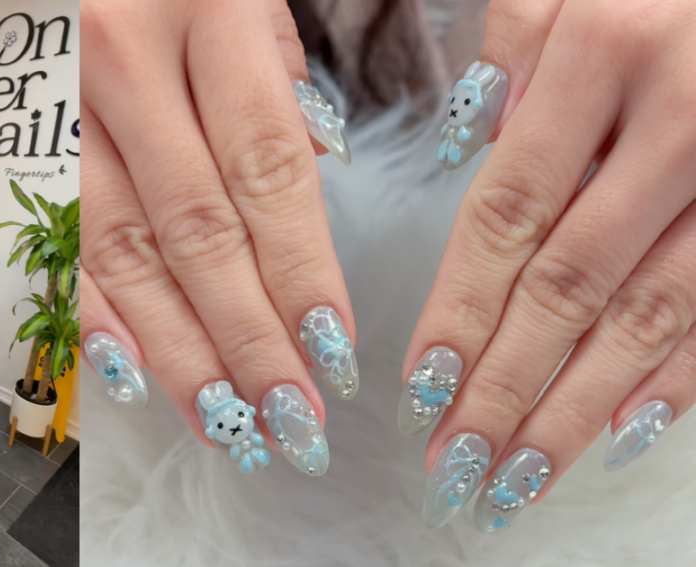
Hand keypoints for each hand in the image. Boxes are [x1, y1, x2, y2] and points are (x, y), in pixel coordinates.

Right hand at [80, 0, 356, 476]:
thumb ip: (280, 82)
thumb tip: (311, 177)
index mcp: (204, 9)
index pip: (266, 170)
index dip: (299, 272)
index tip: (332, 351)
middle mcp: (123, 59)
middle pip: (195, 229)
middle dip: (247, 336)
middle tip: (287, 414)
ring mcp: (64, 103)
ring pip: (125, 249)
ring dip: (177, 348)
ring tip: (225, 417)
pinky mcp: (29, 136)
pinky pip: (63, 237)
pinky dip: (98, 312)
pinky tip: (135, 372)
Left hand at [408, 0, 695, 529]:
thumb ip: (515, 48)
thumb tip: (462, 149)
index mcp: (607, 53)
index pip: (507, 213)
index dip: (460, 309)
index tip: (421, 390)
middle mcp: (680, 117)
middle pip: (570, 282)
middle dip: (506, 385)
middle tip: (456, 465)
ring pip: (650, 311)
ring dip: (579, 406)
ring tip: (520, 475)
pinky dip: (680, 376)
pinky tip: (626, 431)